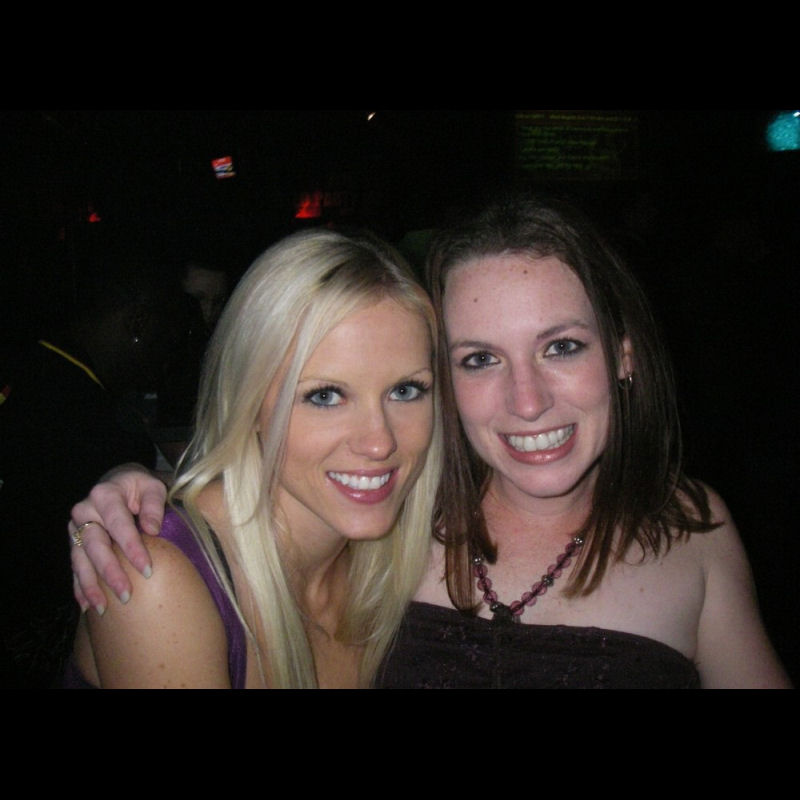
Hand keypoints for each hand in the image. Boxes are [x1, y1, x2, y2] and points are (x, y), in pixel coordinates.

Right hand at [69, 464, 166, 613]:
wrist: (118, 483)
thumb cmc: (140, 487)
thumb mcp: (152, 487)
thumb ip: (153, 505)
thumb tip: (152, 529)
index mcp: (105, 495)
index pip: (118, 524)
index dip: (131, 548)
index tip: (147, 569)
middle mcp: (84, 511)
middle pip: (95, 545)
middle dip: (110, 572)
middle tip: (126, 595)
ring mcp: (76, 528)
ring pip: (80, 560)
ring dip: (91, 586)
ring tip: (103, 608)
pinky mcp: (74, 542)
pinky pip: (74, 567)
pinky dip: (80, 587)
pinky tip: (87, 605)